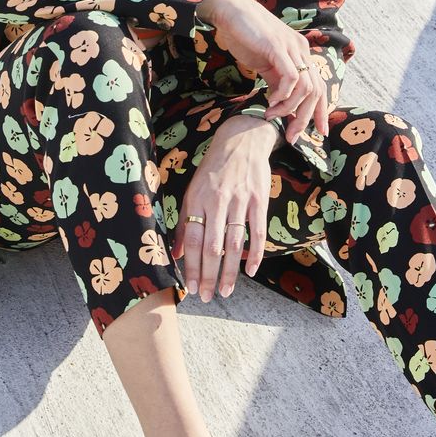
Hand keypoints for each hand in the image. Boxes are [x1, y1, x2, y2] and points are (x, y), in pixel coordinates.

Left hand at [170, 115, 279, 300]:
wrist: (241, 140)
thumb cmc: (213, 169)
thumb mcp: (192, 191)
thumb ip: (184, 222)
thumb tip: (176, 254)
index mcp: (198, 199)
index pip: (193, 239)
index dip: (191, 266)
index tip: (190, 288)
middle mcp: (218, 201)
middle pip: (213, 246)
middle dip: (208, 275)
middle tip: (207, 297)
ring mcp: (240, 200)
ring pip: (235, 243)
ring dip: (230, 271)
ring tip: (225, 291)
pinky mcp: (259, 199)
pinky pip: (258, 231)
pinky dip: (256, 253)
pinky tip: (251, 271)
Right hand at [199, 0, 329, 151]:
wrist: (230, 12)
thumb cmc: (245, 35)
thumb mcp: (265, 62)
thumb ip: (276, 80)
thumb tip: (281, 103)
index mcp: (300, 53)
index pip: (319, 87)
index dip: (321, 111)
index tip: (318, 132)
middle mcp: (301, 49)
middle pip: (316, 91)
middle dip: (306, 118)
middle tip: (291, 136)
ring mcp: (292, 48)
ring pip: (306, 88)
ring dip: (290, 109)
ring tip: (272, 116)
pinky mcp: (278, 47)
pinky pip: (291, 78)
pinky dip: (283, 95)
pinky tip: (270, 102)